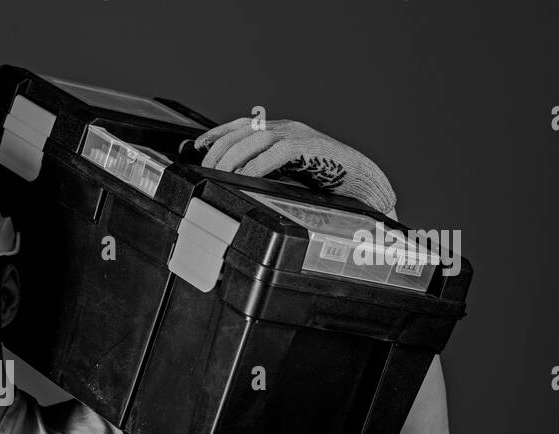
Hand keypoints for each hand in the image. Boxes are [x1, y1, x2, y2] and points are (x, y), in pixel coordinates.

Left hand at [194, 117, 397, 215]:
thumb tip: (235, 182)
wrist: (362, 181)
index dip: (216, 134)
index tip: (196, 147)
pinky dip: (257, 165)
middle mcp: (287, 128)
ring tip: (219, 174)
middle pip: (243, 130)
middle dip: (219, 149)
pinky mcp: (311, 148)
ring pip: (256, 137)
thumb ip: (264, 171)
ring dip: (233, 156)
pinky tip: (245, 177)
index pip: (241, 125)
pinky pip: (277, 152)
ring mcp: (299, 135)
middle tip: (205, 169)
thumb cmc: (326, 181)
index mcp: (280, 131)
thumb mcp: (287, 173)